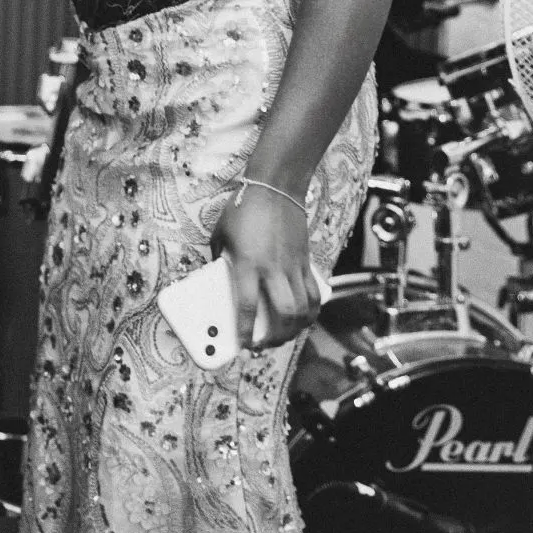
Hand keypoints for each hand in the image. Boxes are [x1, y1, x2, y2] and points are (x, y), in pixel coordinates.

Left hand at [211, 182, 320, 350]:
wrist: (276, 187)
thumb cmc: (244, 208)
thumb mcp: (220, 234)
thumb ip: (220, 260)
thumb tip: (219, 279)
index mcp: (248, 262)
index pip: (246, 305)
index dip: (244, 331)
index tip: (242, 345)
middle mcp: (273, 267)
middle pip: (284, 314)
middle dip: (276, 337)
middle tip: (264, 344)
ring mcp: (293, 265)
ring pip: (303, 308)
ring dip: (295, 328)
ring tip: (283, 335)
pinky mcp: (306, 260)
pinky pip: (314, 293)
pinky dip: (311, 310)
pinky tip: (302, 316)